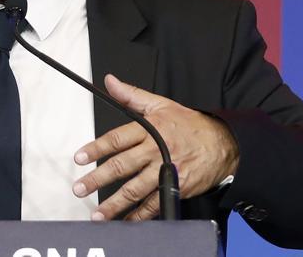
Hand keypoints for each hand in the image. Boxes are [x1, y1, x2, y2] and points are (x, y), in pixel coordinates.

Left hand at [72, 74, 238, 220]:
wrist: (222, 144)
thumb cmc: (190, 126)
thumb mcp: (161, 104)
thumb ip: (132, 96)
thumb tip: (110, 82)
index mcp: (150, 129)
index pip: (117, 139)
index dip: (96, 148)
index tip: (80, 158)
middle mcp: (156, 150)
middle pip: (122, 166)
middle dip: (98, 179)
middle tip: (81, 188)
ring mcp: (166, 171)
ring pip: (135, 189)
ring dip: (114, 203)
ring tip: (98, 213)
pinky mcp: (176, 187)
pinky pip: (154, 204)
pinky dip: (139, 215)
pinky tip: (126, 220)